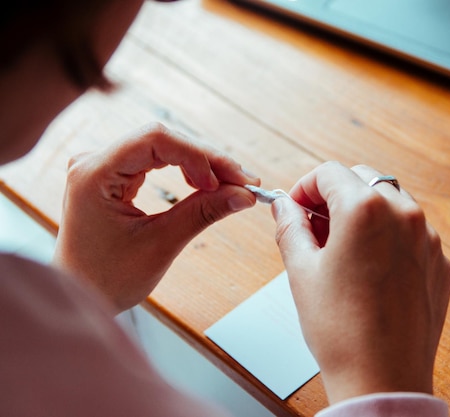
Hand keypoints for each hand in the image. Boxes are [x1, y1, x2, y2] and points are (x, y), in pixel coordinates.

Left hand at [53, 123, 259, 313]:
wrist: (80, 294)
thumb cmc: (106, 278)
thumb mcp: (160, 245)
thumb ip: (202, 213)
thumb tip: (243, 195)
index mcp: (94, 174)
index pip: (154, 140)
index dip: (197, 155)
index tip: (228, 181)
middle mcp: (94, 162)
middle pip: (162, 140)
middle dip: (207, 160)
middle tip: (244, 183)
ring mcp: (103, 166)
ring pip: (163, 148)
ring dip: (201, 164)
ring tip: (233, 185)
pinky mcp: (114, 175)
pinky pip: (157, 161)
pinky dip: (186, 171)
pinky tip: (207, 184)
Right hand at [271, 162, 449, 403]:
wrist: (383, 378)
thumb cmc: (341, 330)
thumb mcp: (301, 271)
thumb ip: (290, 227)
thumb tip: (284, 206)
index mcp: (366, 210)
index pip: (329, 173)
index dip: (305, 186)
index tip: (297, 207)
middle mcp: (404, 215)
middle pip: (363, 180)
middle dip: (335, 196)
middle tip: (315, 226)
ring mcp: (428, 238)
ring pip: (391, 203)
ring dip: (363, 213)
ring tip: (342, 249)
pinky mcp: (439, 262)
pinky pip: (412, 232)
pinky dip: (388, 237)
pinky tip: (370, 269)